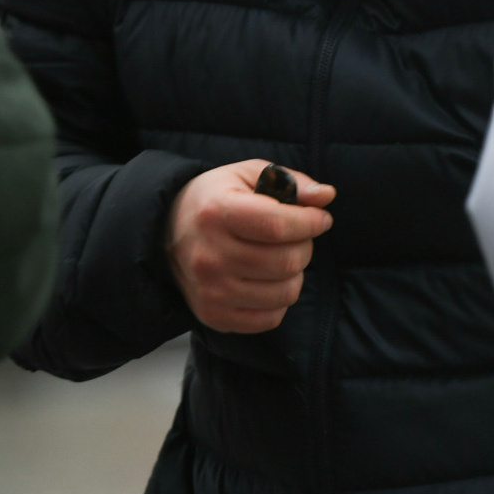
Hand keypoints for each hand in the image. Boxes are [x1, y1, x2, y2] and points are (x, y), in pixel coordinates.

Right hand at [168, 161, 336, 333]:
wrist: (167, 232)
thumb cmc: (215, 199)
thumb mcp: (246, 175)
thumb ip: (290, 182)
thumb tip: (326, 196)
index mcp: (217, 212)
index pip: (278, 225)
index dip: (310, 222)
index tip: (320, 218)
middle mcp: (210, 255)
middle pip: (286, 261)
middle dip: (305, 246)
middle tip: (297, 237)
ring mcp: (211, 291)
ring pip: (285, 292)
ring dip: (294, 274)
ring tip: (281, 258)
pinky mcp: (214, 316)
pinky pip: (271, 318)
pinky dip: (279, 300)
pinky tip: (267, 281)